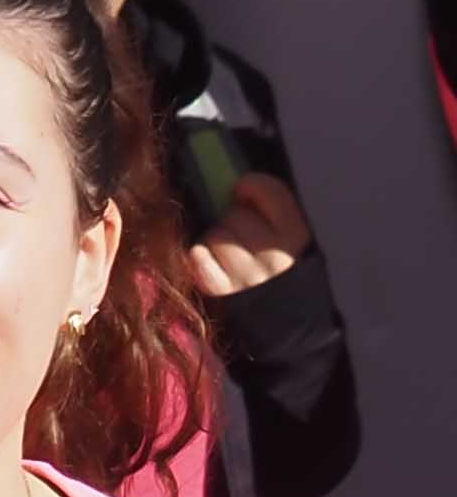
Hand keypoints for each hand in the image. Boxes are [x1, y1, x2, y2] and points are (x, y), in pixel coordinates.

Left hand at [183, 167, 310, 303]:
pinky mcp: (224, 293)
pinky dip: (198, 257)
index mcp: (298, 234)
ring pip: (215, 235)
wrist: (283, 318)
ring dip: (215, 238)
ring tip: (227, 249)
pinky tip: (205, 258)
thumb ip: (274, 207)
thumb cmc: (279, 265)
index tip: (242, 190)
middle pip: (236, 214)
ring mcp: (249, 277)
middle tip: (239, 229)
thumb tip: (239, 178)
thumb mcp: (291, 234)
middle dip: (232, 216)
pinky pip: (199, 261)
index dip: (250, 185)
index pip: (271, 191)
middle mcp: (276, 255)